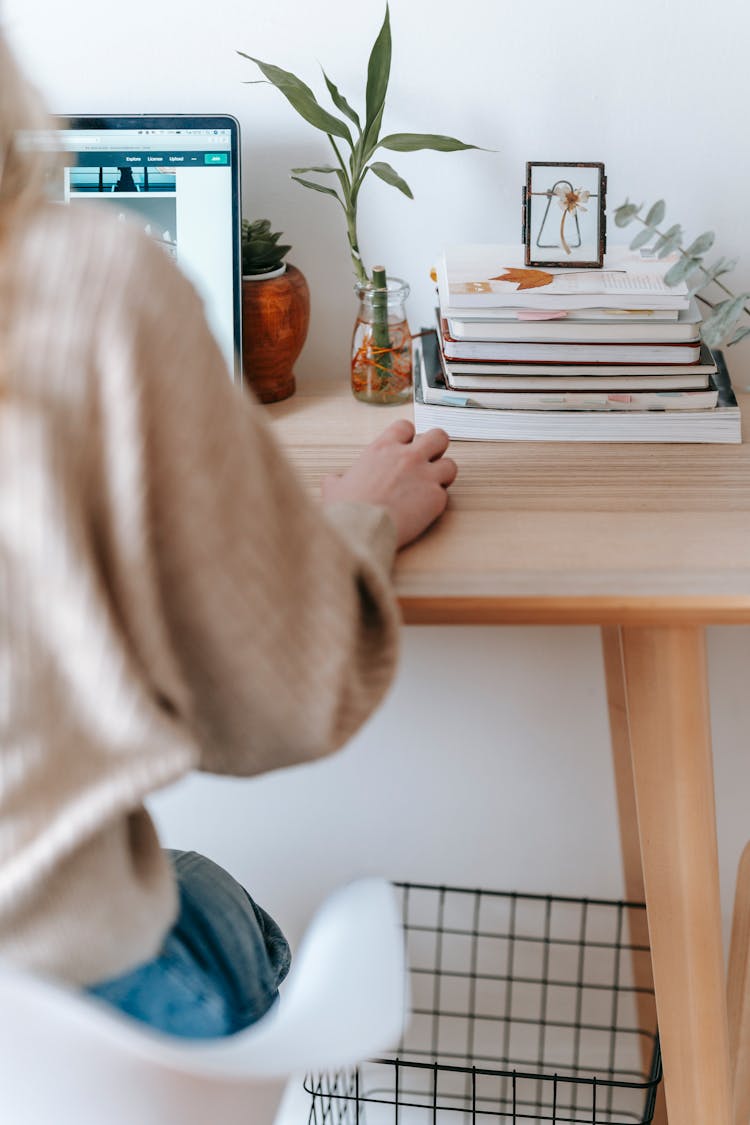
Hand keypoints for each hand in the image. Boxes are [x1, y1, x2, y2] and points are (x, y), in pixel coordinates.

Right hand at [321, 419, 456, 547]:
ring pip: (451, 465)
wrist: (361, 531)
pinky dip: (437, 502)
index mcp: (382, 449)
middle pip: (439, 437)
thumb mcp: (334, 487)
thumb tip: (335, 481)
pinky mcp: (436, 498)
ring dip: (442, 475)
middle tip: (428, 463)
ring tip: (430, 488)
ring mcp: (425, 476)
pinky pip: (445, 495)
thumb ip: (340, 478)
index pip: (406, 426)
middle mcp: (408, 457)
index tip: (406, 448)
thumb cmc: (347, 510)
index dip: (409, 437)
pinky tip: (424, 511)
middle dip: (436, 449)